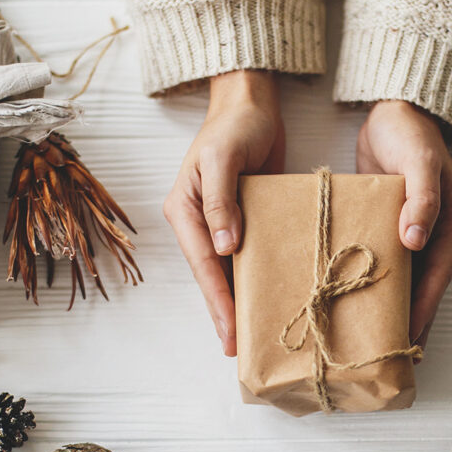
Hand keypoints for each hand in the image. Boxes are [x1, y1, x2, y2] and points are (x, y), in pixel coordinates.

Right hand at [163, 70, 284, 355]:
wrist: (252, 103)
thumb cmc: (235, 125)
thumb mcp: (223, 157)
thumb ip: (220, 200)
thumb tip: (224, 246)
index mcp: (184, 209)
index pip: (202, 263)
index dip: (217, 299)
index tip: (230, 330)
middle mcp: (199, 221)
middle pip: (211, 275)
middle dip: (223, 311)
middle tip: (239, 348)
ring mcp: (220, 222)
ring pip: (227, 270)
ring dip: (238, 300)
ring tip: (251, 335)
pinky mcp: (243, 219)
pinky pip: (247, 254)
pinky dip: (254, 277)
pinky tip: (267, 297)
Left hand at [356, 100, 451, 355]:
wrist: (394, 105)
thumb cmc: (409, 132)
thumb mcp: (419, 161)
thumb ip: (420, 200)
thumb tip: (416, 241)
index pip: (436, 279)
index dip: (422, 310)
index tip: (406, 340)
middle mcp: (436, 234)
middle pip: (424, 287)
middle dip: (409, 320)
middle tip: (389, 356)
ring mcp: (415, 231)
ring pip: (406, 280)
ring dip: (392, 307)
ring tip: (373, 340)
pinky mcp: (392, 225)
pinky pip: (386, 262)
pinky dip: (376, 283)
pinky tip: (356, 302)